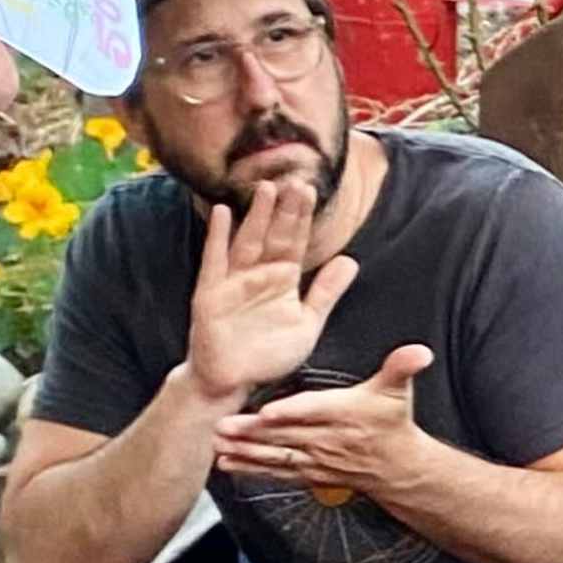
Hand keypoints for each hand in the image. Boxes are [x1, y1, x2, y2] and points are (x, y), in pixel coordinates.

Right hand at [184, 184, 356, 408]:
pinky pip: (214, 261)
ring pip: (248, 242)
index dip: (303, 217)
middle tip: (296, 180)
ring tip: (266, 188)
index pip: (295, 241)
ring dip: (256, 216)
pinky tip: (221, 213)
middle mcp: (258, 274)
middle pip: (274, 236)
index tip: (311, 189)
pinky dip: (217, 237)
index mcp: (282, 279)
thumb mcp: (307, 323)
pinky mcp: (210, 294)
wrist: (232, 381)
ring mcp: (233, 281)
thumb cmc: (268, 354)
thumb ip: (326, 293)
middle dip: (285, 210)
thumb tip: (351, 260)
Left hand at [212, 344, 433, 505]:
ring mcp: (315, 459)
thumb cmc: (392, 425)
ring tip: (219, 445)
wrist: (398, 468)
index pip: (314, 412)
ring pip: (276, 455)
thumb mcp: (399, 393)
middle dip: (252, 433)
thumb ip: (402, 368)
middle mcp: (326, 440)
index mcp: (344, 414)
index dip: (290, 413)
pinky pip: (277, 471)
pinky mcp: (308, 472)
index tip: (266, 412)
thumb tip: (420, 352)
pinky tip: (227, 463)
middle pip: (285, 435)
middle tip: (223, 425)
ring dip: (245, 452)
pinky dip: (251, 469)